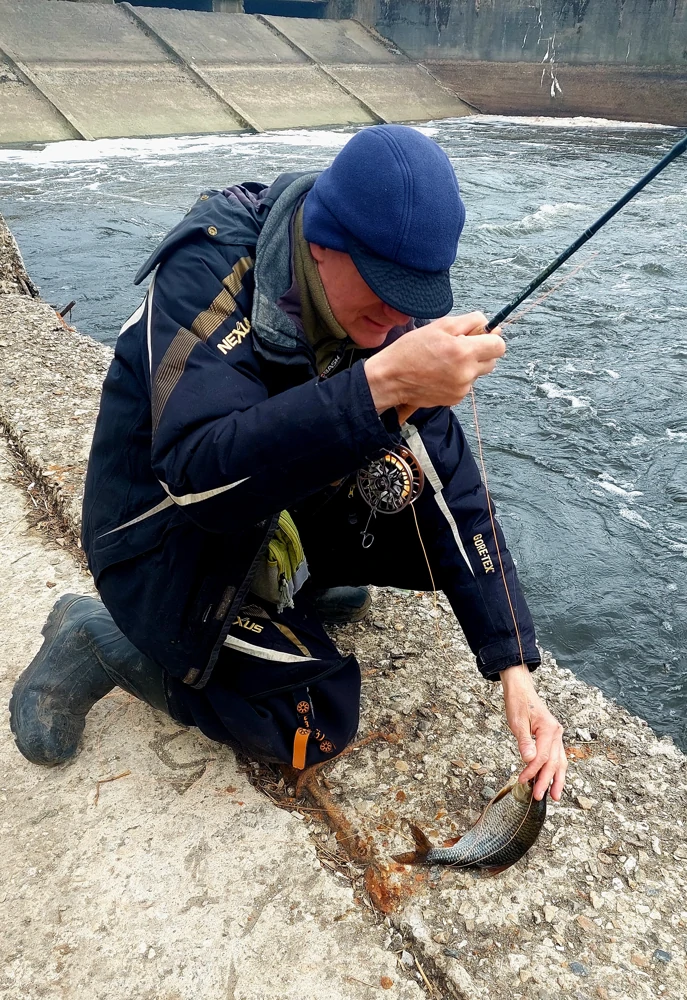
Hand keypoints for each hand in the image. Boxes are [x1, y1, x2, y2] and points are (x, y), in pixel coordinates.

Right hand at [363, 311, 503, 422]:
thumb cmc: (410, 350)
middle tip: (459, 347)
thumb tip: (488, 324)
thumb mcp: (439, 326)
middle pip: (492, 361)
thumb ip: (469, 322)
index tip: (480, 337)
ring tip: (445, 361)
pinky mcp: (455, 399)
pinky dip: (458, 378)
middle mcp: (466, 373)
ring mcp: (461, 388)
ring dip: (469, 366)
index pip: (499, 346)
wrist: (391, 378)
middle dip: (480, 352)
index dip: (491, 338)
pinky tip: (440, 373)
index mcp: (464, 351)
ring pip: (478, 373)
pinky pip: (466, 385)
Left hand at [500, 664, 566, 801]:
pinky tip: (553, 780)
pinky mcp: (552, 737)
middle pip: (554, 762)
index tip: (523, 780)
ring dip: (557, 779)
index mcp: (549, 729)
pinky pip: (557, 756)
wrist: (521, 690)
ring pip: (560, 761)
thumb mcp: (517, 721)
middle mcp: (556, 733)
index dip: (533, 770)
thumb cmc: (518, 703)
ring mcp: (556, 735)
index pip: (543, 756)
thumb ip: (524, 741)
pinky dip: (555, 769)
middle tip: (539, 796)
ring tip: (554, 795)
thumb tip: (529, 760)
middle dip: (547, 780)